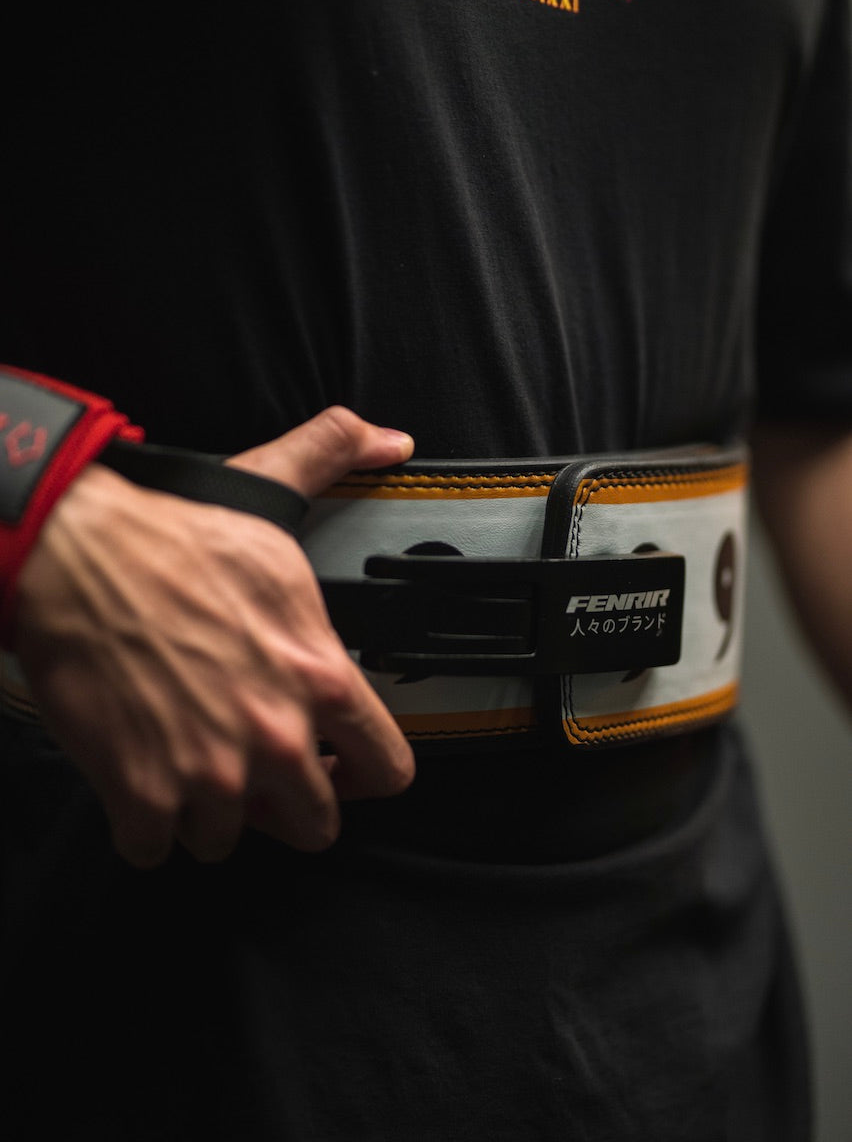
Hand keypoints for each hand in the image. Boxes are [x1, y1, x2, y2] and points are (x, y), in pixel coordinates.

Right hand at [12, 407, 415, 866]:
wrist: (74, 555)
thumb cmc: (168, 535)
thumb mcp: (269, 491)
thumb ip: (336, 459)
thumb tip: (387, 438)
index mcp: (321, 676)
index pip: (388, 769)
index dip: (365, 771)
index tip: (341, 765)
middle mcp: (276, 736)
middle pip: (314, 823)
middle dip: (286, 801)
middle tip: (254, 765)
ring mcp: (210, 774)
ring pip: (228, 839)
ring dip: (208, 809)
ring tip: (188, 759)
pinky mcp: (141, 794)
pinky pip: (153, 848)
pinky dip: (143, 822)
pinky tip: (137, 775)